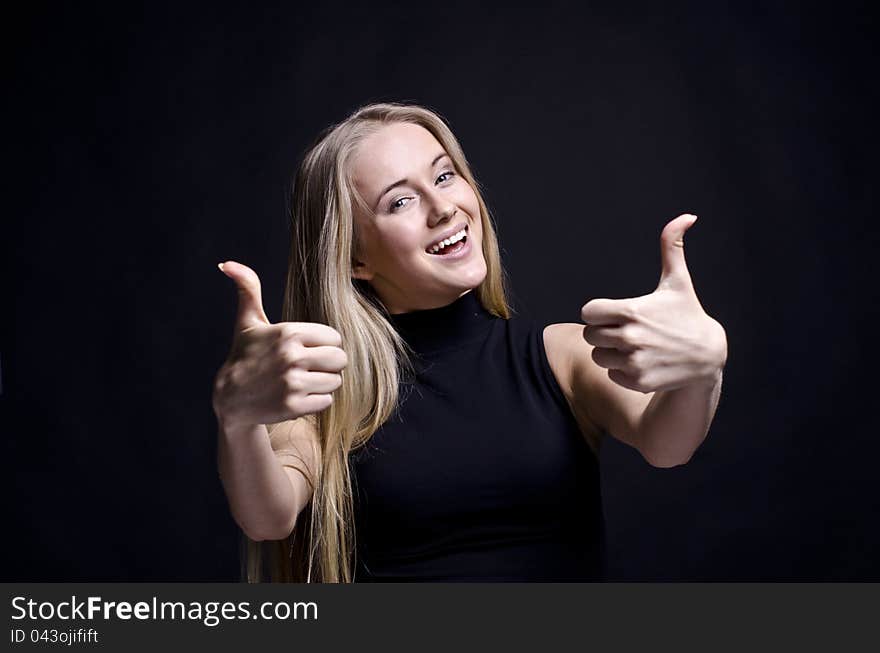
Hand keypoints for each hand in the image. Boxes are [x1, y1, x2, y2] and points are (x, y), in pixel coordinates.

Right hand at [212, 261, 347, 430]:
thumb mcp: (248, 321)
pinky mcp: (294, 406)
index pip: (335, 337)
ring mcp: (292, 383)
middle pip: (340, 359)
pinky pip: (326, 401)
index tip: (306, 348)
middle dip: (328, 364)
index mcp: (288, 333)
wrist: (231, 397)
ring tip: (302, 381)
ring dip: (323, 383)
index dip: (324, 344)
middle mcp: (291, 357)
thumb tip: (228, 264)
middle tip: (309, 366)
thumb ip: (248, 289)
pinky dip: (316, 401)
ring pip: (335, 381)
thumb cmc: (245, 355)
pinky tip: (298, 396)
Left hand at [580, 214, 727, 393]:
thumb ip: (672, 247)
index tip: (614, 313)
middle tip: (626, 330)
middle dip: (603, 332)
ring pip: (598, 357)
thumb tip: (686, 216)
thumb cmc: (687, 315)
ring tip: (636, 346)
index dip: (598, 313)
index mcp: (632, 311)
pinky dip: (623, 371)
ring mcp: (634, 361)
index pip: (588, 313)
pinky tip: (643, 362)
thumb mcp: (678, 282)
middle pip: (589, 335)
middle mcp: (630, 337)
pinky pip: (611, 374)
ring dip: (612, 353)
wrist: (708, 356)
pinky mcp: (638, 381)